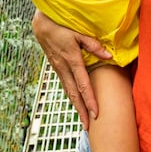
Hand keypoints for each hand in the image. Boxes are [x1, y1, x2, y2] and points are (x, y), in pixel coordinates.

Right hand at [32, 10, 111, 129]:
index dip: (90, 99)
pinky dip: (71, 96)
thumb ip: (93, 45)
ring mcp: (59, 69)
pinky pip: (65, 85)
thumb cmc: (62, 27)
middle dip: (82, 111)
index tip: (95, 113)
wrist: (42, 25)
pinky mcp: (56, 68)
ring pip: (68, 92)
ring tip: (83, 119)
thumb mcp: (78, 32)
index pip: (83, 84)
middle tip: (88, 126)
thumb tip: (108, 56)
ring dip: (76, 106)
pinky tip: (76, 102)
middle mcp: (64, 68)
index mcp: (72, 60)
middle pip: (74, 94)